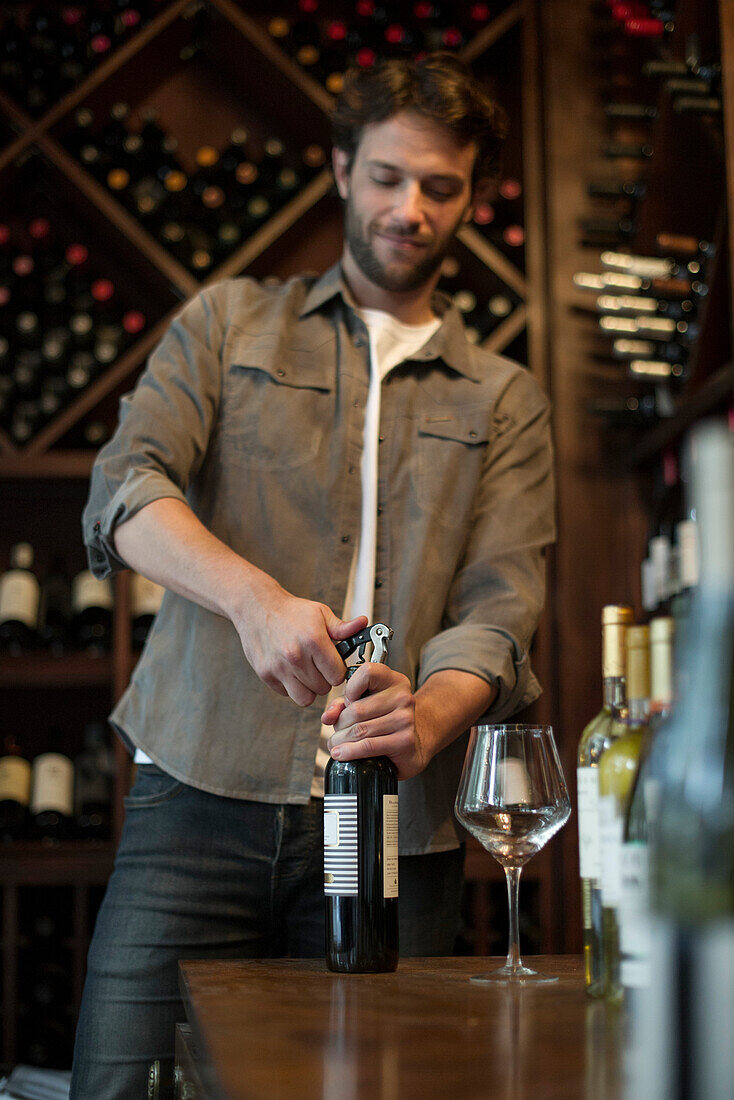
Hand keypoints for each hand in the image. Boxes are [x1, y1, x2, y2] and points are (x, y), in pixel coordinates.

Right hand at [233, 576, 366, 706]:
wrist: (256, 607)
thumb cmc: (291, 611)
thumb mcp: (320, 613)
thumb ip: (342, 627)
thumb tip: (363, 624)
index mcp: (314, 640)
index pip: (337, 675)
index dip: (338, 671)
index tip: (333, 665)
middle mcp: (296, 656)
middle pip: (323, 688)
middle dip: (325, 680)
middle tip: (319, 667)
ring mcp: (279, 668)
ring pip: (305, 698)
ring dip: (309, 689)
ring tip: (307, 673)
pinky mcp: (266, 675)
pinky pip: (287, 694)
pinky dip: (291, 687)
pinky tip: (291, 671)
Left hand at [321, 663, 428, 780]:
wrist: (414, 743)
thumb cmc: (385, 720)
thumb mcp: (363, 704)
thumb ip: (342, 705)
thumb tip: (327, 716)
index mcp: (393, 680)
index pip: (367, 673)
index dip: (350, 688)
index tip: (348, 702)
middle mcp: (402, 697)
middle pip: (357, 709)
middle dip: (340, 724)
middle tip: (337, 733)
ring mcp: (405, 719)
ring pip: (360, 729)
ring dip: (341, 740)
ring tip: (336, 745)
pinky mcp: (404, 741)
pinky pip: (368, 746)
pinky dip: (350, 751)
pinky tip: (341, 753)